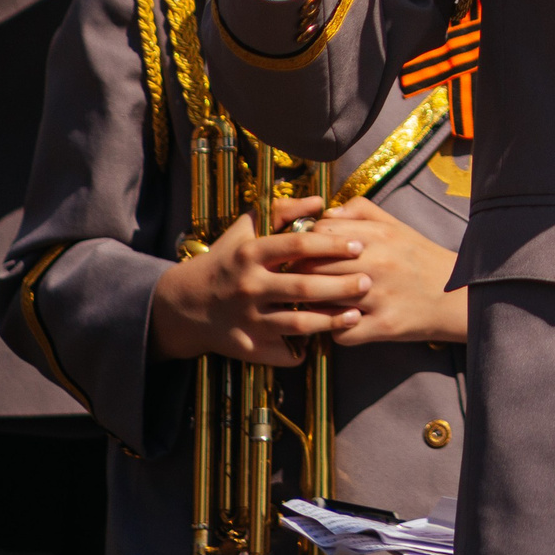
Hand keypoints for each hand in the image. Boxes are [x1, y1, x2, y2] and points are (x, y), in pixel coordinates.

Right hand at [148, 195, 371, 365]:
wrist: (186, 305)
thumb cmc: (226, 260)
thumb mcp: (246, 230)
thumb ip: (282, 211)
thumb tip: (320, 202)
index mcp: (251, 254)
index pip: (298, 246)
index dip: (331, 245)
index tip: (358, 247)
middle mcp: (249, 287)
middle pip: (303, 287)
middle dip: (340, 285)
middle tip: (368, 282)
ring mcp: (248, 319)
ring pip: (298, 323)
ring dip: (331, 321)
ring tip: (357, 314)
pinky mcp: (248, 347)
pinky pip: (283, 352)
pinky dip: (305, 349)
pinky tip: (325, 340)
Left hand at [293, 197, 468, 345]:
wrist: (457, 296)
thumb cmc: (421, 259)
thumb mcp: (396, 226)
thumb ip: (361, 212)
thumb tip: (326, 213)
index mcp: (380, 236)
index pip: (321, 232)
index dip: (308, 242)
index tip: (307, 251)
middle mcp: (378, 263)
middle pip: (314, 265)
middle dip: (301, 272)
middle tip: (299, 278)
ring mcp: (379, 297)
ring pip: (322, 299)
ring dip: (312, 302)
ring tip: (313, 300)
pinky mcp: (383, 326)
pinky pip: (340, 332)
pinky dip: (333, 329)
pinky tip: (338, 323)